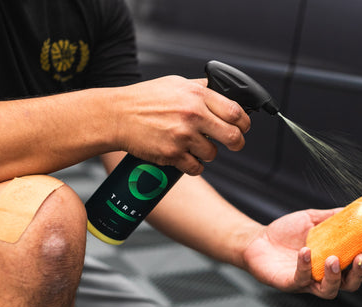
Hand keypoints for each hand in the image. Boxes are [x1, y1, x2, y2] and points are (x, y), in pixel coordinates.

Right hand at [112, 76, 249, 174]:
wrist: (116, 116)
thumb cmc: (144, 99)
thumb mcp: (175, 83)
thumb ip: (200, 88)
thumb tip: (223, 91)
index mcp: (197, 95)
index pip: (235, 112)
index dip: (244, 123)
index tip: (243, 127)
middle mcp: (192, 115)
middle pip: (233, 137)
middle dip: (237, 143)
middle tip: (233, 144)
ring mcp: (182, 136)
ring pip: (213, 154)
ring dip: (207, 152)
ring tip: (193, 144)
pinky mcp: (172, 155)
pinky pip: (196, 168)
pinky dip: (193, 165)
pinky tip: (184, 156)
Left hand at [242, 208, 361, 298]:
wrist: (256, 240)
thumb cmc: (284, 233)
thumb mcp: (311, 220)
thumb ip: (331, 217)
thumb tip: (354, 209)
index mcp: (330, 262)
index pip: (354, 269)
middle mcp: (321, 276)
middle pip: (348, 286)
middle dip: (357, 274)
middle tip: (361, 258)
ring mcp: (306, 282)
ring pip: (328, 290)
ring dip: (334, 276)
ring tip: (332, 258)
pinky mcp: (289, 283)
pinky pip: (301, 279)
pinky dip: (305, 266)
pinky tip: (305, 251)